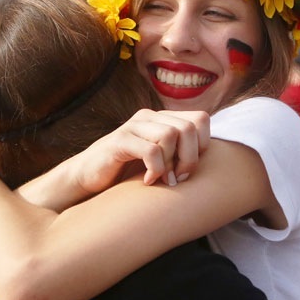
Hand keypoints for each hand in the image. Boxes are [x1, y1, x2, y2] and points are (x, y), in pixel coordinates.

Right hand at [69, 109, 210, 193]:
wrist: (86, 178)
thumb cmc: (126, 173)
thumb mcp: (159, 162)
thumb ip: (179, 155)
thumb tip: (213, 163)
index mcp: (162, 119)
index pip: (201, 119)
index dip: (203, 146)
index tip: (189, 169)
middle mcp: (149, 117)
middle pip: (189, 127)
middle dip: (190, 158)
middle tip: (178, 179)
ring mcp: (133, 126)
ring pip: (171, 135)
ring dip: (172, 164)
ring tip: (163, 180)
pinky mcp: (119, 141)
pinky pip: (151, 150)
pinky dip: (155, 170)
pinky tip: (147, 181)